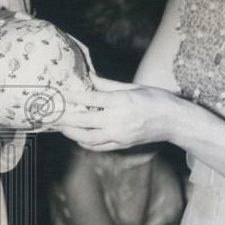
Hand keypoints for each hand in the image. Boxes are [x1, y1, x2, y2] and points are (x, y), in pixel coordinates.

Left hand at [57, 85, 180, 150]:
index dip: (73, 96)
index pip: (90, 98)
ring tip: (60, 127)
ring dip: (72, 133)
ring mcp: (119, 135)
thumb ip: (108, 84)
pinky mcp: (122, 144)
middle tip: (50, 115)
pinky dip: (85, 143)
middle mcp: (118, 120)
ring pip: (88, 138)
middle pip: (84, 121)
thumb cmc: (156, 99)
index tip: (60, 94)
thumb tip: (89, 77)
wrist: (174, 121)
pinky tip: (77, 137)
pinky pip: (99, 146)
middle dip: (65, 118)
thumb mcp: (132, 86)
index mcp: (121, 101)